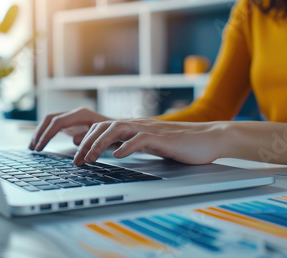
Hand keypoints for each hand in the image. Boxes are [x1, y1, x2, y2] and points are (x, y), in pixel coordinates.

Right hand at [29, 107, 110, 150]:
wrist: (121, 128)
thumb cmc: (114, 133)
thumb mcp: (103, 136)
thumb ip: (89, 138)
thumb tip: (75, 141)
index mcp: (82, 115)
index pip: (58, 122)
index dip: (47, 134)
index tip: (40, 147)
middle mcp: (75, 113)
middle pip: (50, 119)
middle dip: (39, 133)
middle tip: (33, 148)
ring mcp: (73, 117)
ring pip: (50, 121)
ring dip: (40, 132)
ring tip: (33, 147)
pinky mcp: (72, 123)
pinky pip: (55, 125)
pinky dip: (46, 133)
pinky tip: (41, 143)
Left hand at [73, 119, 227, 165]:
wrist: (209, 138)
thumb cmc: (182, 144)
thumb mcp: (151, 144)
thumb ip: (133, 143)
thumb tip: (114, 150)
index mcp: (135, 127)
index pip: (103, 127)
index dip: (86, 139)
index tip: (76, 155)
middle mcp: (139, 125)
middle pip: (104, 126)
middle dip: (87, 143)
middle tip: (77, 161)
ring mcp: (150, 130)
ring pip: (118, 128)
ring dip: (100, 144)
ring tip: (90, 158)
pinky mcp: (163, 138)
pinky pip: (142, 138)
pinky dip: (128, 146)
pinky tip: (119, 155)